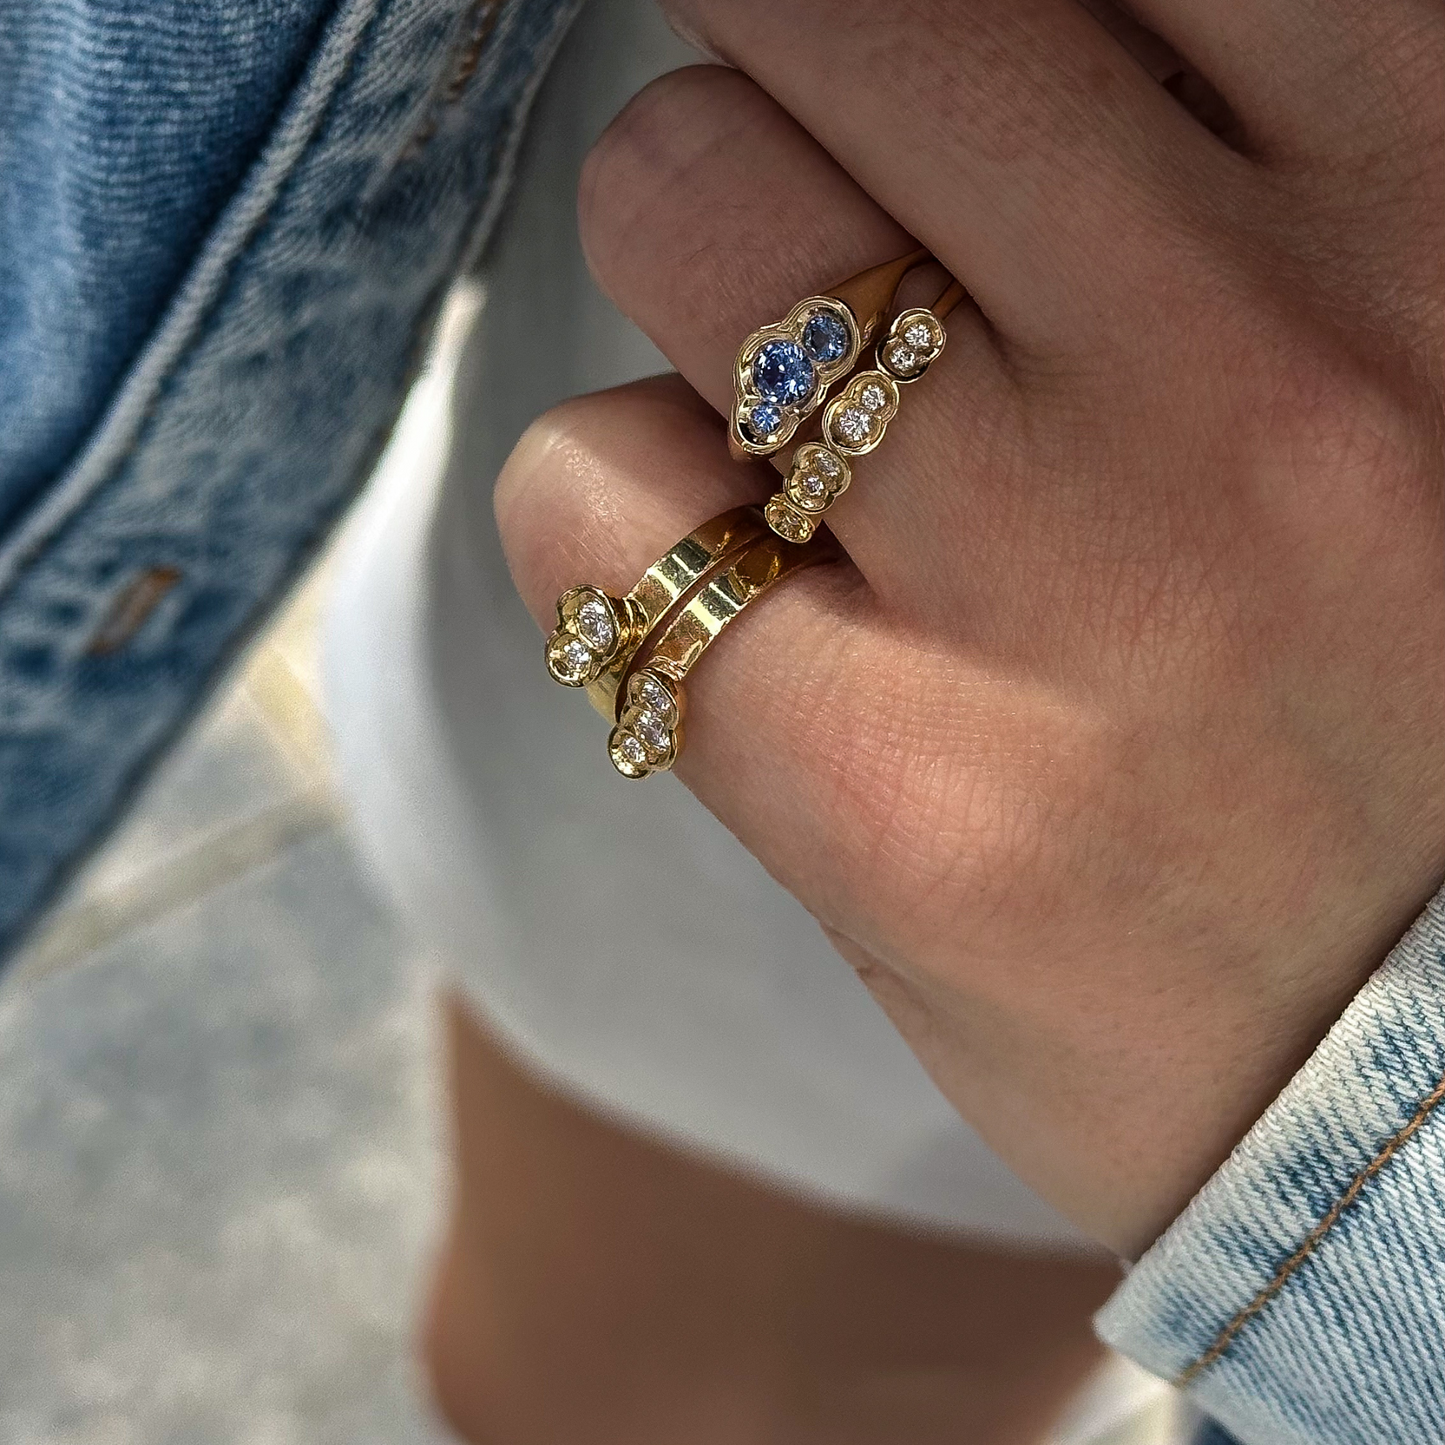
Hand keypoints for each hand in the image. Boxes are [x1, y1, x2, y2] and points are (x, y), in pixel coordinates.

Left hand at [495, 0, 1444, 1255]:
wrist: (1435, 1070)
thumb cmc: (1416, 676)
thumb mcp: (1434, 339)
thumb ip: (1257, 152)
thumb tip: (1015, 44)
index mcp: (1442, 192)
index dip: (915, 11)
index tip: (891, 73)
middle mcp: (1265, 362)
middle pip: (820, 2)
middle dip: (788, 79)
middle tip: (835, 206)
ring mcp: (1069, 581)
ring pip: (672, 190)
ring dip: (689, 272)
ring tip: (790, 415)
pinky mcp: (890, 799)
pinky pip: (581, 498)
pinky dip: (607, 511)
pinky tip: (736, 593)